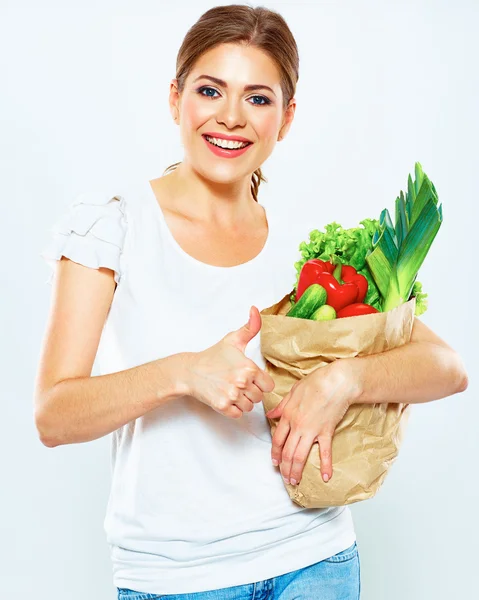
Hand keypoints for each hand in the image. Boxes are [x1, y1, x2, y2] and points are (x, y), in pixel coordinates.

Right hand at [185, 306, 274, 418]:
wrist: (190, 371)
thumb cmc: (213, 356)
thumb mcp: (233, 339)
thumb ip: (250, 327)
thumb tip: (255, 309)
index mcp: (248, 368)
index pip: (269, 386)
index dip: (260, 383)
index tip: (250, 378)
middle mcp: (242, 382)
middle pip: (259, 397)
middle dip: (251, 392)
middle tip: (237, 383)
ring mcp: (232, 396)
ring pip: (249, 407)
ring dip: (242, 401)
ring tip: (231, 390)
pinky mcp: (222, 406)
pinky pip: (238, 415)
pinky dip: (233, 410)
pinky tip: (226, 397)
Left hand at [265, 360, 360, 484]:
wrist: (336, 382)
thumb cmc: (315, 382)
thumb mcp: (293, 391)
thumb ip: (281, 406)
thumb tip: (270, 414)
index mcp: (288, 415)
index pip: (277, 439)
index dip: (275, 453)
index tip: (275, 463)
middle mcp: (297, 426)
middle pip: (287, 452)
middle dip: (285, 468)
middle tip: (285, 478)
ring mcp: (312, 430)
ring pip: (300, 455)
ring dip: (296, 471)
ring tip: (295, 481)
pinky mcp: (326, 432)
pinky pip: (325, 452)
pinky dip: (326, 465)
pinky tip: (326, 477)